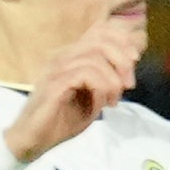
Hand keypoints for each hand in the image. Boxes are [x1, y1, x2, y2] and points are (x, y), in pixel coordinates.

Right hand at [5, 12, 138, 162]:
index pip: (98, 30)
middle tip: (128, 85)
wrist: (35, 140)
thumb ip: (106, 79)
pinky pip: (86, 75)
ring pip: (95, 58)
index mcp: (71, 56)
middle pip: (100, 40)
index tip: (135, 59)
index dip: (121, 39)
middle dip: (122, 61)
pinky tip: (100, 105)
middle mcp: (62, 56)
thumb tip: (128, 66)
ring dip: (112, 82)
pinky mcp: (54, 83)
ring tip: (112, 102)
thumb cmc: (62, 119)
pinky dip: (101, 90)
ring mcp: (56, 68)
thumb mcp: (92, 96)